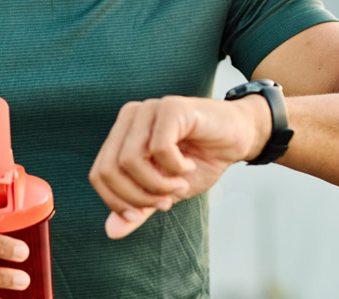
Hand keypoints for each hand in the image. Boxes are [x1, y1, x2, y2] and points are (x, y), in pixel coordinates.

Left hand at [88, 95, 269, 238]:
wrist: (239, 137)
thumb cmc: (200, 160)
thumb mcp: (165, 191)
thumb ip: (139, 208)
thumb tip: (111, 232)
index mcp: (121, 134)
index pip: (99, 174)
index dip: (117, 202)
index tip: (142, 214)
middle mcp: (130, 117)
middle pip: (110, 169)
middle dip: (138, 196)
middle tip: (166, 201)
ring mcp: (149, 109)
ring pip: (131, 160)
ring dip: (159, 184)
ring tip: (180, 185)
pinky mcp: (171, 107)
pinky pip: (159, 148)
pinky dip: (175, 167)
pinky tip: (188, 165)